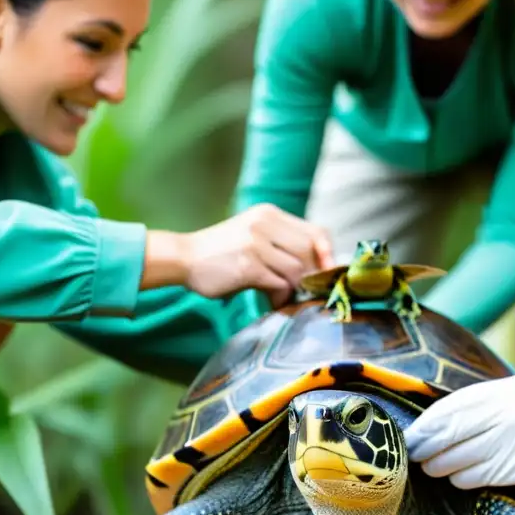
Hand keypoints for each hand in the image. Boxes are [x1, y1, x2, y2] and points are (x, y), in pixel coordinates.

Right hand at [171, 204, 334, 306]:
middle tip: (306, 290)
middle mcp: (265, 224)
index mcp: (270, 214)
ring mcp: (256, 244)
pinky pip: (279, 284)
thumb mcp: (253, 236)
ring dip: (295, 288)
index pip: (315, 231)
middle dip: (313, 274)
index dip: (328, 253)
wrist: (184, 258)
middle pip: (310, 250)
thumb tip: (313, 269)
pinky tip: (273, 300)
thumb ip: (281, 244)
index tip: (330, 271)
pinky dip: (281, 296)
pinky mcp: (248, 266)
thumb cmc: (221, 252)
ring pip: (296, 269)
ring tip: (284, 296)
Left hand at [403, 375, 514, 492]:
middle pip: (453, 428)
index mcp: (510, 389)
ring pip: (463, 453)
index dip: (430, 421)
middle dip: (427, 443)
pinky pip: (484, 473)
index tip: (415, 432)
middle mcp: (510, 409)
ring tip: (431, 469)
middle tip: (413, 454)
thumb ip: (496, 405)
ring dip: (441, 464)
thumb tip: (452, 421)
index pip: (455, 403)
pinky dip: (465, 478)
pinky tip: (458, 481)